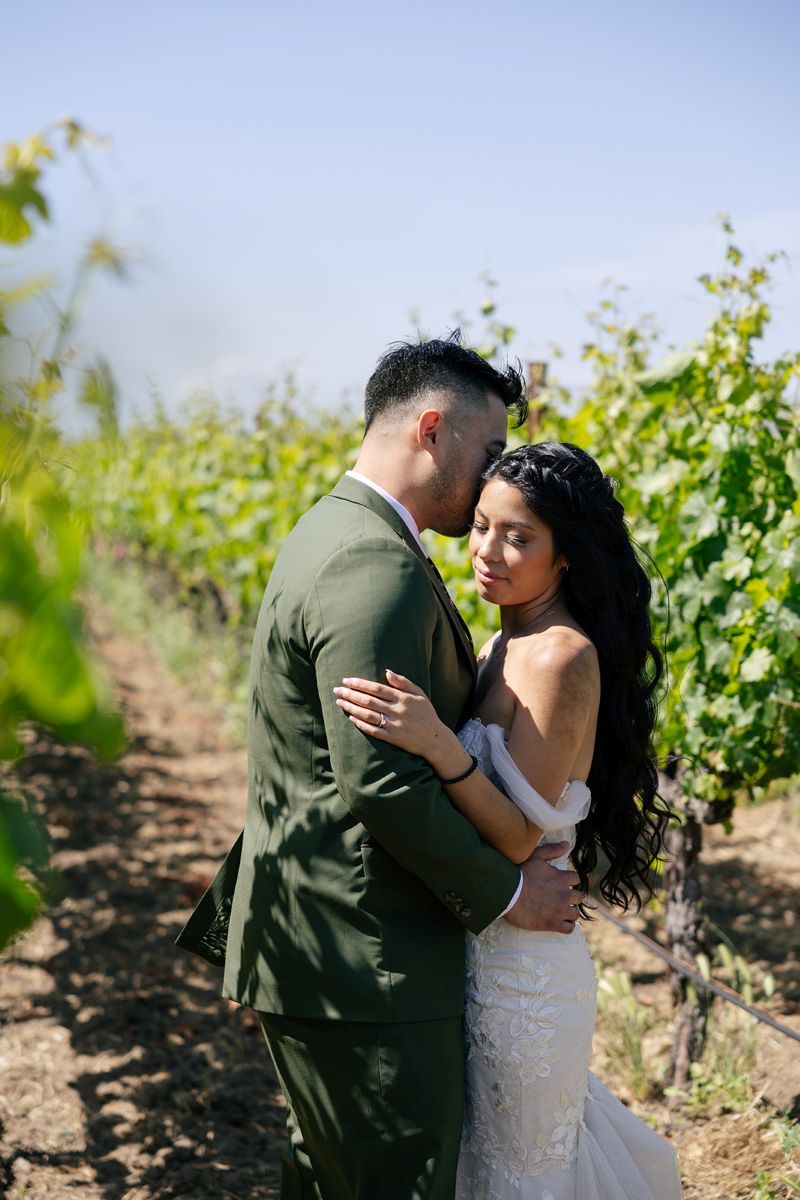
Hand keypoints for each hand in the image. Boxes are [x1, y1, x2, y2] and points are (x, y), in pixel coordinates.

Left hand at [333, 670, 454, 765]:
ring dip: (352, 708)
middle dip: (350, 694)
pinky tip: (351, 718)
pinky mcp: (393, 738)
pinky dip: (361, 724)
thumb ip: (404, 682)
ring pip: (368, 715)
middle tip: (337, 690)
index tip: (346, 680)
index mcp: (403, 698)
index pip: (377, 688)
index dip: (360, 684)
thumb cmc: (426, 714)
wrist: (435, 740)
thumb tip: (387, 671)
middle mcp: (398, 711)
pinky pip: (374, 731)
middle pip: (369, 701)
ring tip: (339, 702)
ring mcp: (395, 725)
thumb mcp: (419, 694)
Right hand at [503, 843, 582, 934]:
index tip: (561, 883)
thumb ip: (552, 850)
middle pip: (578, 897)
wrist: (508, 893)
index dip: (569, 880)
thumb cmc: (520, 873)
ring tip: (560, 911)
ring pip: (575, 913)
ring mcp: (560, 910)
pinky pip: (569, 928)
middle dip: (571, 897)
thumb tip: (566, 844)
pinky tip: (560, 922)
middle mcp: (565, 894)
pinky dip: (567, 926)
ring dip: (569, 912)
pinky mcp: (553, 924)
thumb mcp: (535, 856)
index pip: (576, 878)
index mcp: (562, 878)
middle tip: (560, 897)